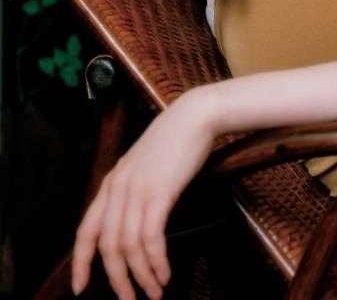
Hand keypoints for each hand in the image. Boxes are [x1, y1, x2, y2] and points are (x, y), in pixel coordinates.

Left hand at [71, 88, 215, 298]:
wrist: (194, 117)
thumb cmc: (173, 141)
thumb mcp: (143, 166)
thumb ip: (132, 190)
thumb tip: (131, 222)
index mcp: (111, 183)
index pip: (86, 231)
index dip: (80, 263)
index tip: (81, 288)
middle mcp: (118, 189)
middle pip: (108, 246)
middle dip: (118, 280)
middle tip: (131, 299)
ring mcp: (137, 190)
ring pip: (129, 247)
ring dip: (141, 275)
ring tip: (155, 290)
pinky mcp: (159, 192)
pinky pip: (151, 238)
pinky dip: (156, 261)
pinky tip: (165, 271)